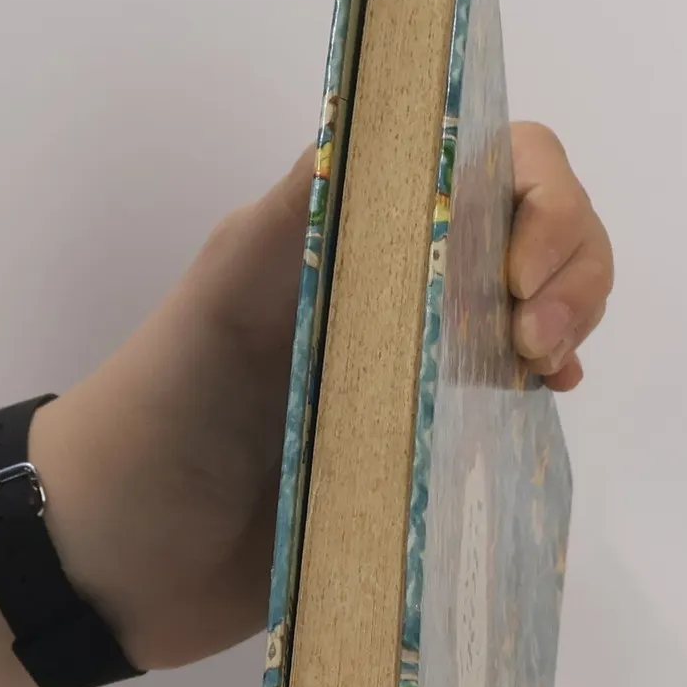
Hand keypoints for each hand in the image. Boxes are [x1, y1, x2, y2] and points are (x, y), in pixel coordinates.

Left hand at [35, 122, 614, 669]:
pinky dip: (549, 382)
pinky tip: (547, 397)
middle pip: (533, 227)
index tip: (517, 276)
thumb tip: (399, 130)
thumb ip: (303, 212)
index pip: (484, 163)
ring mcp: (415, 364)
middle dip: (570, 263)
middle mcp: (395, 283)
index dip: (534, 199)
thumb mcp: (221, 297)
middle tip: (537, 344)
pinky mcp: (421, 445)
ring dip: (570, 318)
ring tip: (543, 373)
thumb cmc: (158, 415)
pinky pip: (512, 395)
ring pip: (538, 304)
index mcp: (350, 230)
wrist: (115, 556)